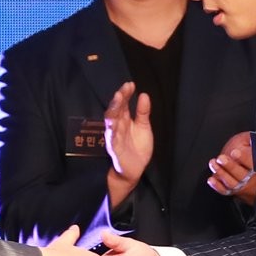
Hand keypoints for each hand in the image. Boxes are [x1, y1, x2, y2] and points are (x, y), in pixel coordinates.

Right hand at [104, 82, 152, 204]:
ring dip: (114, 110)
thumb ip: (143, 112)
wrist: (134, 170)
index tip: (130, 84)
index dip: (125, 94)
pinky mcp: (114, 148)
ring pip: (111, 121)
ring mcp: (114, 137)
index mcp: (124, 120)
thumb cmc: (137, 148)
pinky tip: (114, 122)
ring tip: (118, 98)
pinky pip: (112, 138)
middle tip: (124, 88)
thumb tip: (144, 95)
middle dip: (119, 99)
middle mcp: (117, 126)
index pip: (123, 104)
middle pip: (115, 110)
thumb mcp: (143, 127)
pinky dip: (112, 130)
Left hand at [207, 131, 255, 204]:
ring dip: (221, 173)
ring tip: (213, 163)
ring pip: (232, 183)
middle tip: (221, 158)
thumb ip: (253, 141)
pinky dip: (217, 186)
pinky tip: (211, 179)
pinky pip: (225, 191)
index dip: (244, 158)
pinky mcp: (234, 191)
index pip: (253, 163)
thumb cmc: (254, 159)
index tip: (235, 152)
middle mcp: (251, 178)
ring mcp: (242, 186)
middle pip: (241, 174)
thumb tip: (251, 137)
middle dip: (230, 166)